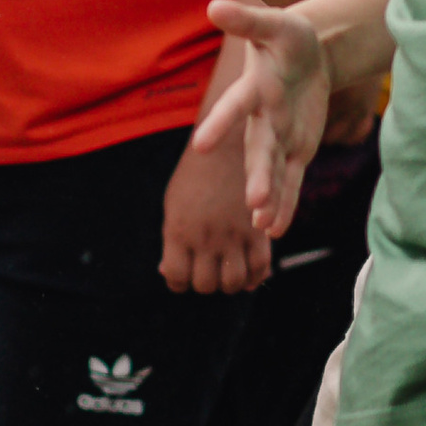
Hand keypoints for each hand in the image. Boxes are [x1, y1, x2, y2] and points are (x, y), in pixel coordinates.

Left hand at [160, 99, 271, 293]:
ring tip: (227, 271)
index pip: (175, 277)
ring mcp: (233, 234)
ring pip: (233, 282)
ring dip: (229, 283)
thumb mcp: (175, 204)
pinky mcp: (258, 229)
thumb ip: (172, 240)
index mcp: (178, 230)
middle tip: (208, 272)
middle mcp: (205, 237)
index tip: (183, 274)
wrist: (228, 141)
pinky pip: (259, 267)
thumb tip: (166, 273)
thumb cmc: (197, 175)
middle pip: (205, 284)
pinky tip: (248, 269)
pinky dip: (254, 276)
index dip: (178, 281)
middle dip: (204, 283)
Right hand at [194, 0, 331, 244]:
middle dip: (258, 175)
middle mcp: (262, 118)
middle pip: (258, 150)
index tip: (200, 146)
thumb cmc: (288, 36)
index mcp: (255, 88)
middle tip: (253, 200)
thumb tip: (212, 6)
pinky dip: (285, 204)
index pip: (235, 107)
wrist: (308, 54)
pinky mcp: (297, 149)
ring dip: (269, 198)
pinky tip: (274, 231)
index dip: (220, 125)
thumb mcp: (275, 23)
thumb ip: (246, 20)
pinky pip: (291, 180)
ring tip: (262, 225)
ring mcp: (279, 137)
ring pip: (273, 171)